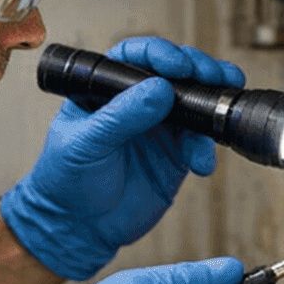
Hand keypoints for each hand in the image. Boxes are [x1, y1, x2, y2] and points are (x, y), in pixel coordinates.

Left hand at [0, 37, 245, 280]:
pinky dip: (206, 148)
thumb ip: (121, 116)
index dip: (159, 54)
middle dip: (197, 70)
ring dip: (211, 105)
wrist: (77, 229)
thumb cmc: (65, 180)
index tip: (176, 65)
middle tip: (211, 77)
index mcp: (107, 89)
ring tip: (217, 116)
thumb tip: (158, 88)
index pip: (135, 56)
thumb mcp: (85, 143)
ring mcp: (159, 128)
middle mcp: (136, 103)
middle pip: (174, 73)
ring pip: (194, 104)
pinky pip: (199, 143)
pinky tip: (201, 161)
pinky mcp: (175, 156)